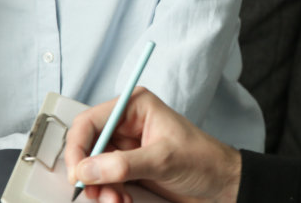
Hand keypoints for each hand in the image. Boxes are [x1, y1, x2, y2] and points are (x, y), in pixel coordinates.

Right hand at [61, 87, 241, 202]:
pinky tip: (122, 201)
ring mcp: (126, 147)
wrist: (222, 184)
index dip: (78, 148)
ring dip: (100, 188)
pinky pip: (105, 181)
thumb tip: (87, 169)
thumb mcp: (163, 160)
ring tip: (116, 201)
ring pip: (93, 168)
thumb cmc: (204, 160)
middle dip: (90, 173)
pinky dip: (109, 194)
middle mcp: (126, 124)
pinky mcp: (128, 167)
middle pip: (87, 147)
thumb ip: (122, 165)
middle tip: (96, 192)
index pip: (89, 122)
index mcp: (134, 107)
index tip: (77, 174)